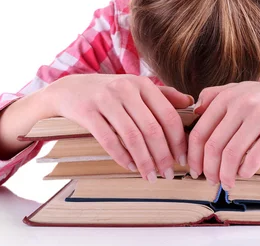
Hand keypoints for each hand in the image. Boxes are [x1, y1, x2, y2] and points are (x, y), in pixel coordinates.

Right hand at [44, 74, 192, 181]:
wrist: (69, 88)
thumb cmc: (108, 91)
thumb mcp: (135, 87)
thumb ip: (163, 95)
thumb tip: (190, 102)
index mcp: (142, 84)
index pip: (167, 114)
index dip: (177, 139)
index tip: (182, 158)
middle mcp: (125, 89)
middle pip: (151, 128)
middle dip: (162, 156)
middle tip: (168, 174)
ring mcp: (105, 99)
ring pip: (132, 137)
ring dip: (144, 161)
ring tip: (150, 176)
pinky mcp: (87, 112)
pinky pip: (108, 140)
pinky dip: (121, 156)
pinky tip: (130, 167)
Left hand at [187, 80, 259, 189]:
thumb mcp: (241, 88)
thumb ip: (215, 95)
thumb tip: (194, 113)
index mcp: (228, 96)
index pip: (200, 131)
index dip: (194, 156)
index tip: (194, 169)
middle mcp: (241, 104)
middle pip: (214, 146)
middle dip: (209, 170)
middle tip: (210, 180)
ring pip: (232, 154)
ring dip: (226, 175)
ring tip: (226, 183)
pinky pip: (255, 157)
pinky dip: (245, 172)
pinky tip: (244, 174)